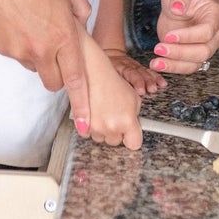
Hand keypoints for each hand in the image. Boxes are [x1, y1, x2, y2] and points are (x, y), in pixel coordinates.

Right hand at [0, 0, 93, 131]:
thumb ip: (81, 7)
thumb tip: (82, 20)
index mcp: (64, 36)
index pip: (76, 79)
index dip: (82, 103)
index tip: (84, 123)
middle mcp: (42, 49)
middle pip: (55, 83)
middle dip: (59, 76)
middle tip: (58, 54)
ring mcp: (20, 51)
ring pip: (36, 69)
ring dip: (40, 58)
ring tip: (35, 28)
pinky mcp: (3, 48)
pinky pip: (18, 56)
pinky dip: (22, 47)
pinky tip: (19, 24)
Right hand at [80, 33, 143, 148]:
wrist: (92, 74)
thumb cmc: (112, 82)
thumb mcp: (134, 97)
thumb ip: (135, 116)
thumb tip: (134, 124)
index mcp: (127, 121)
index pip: (134, 144)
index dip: (133, 138)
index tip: (131, 134)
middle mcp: (111, 127)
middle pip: (116, 142)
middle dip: (117, 132)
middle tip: (115, 117)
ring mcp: (96, 128)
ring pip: (102, 138)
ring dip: (103, 130)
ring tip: (104, 113)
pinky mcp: (83, 126)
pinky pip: (89, 134)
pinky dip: (91, 127)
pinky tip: (94, 114)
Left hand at [104, 48, 166, 95]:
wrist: (110, 54)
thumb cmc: (104, 67)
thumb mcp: (102, 72)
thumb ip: (107, 81)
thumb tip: (107, 94)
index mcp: (119, 66)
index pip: (129, 73)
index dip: (136, 82)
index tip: (141, 91)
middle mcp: (129, 65)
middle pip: (140, 73)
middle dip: (147, 82)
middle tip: (152, 90)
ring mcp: (136, 66)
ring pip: (146, 72)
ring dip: (153, 80)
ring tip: (159, 87)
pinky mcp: (140, 68)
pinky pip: (150, 72)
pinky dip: (156, 77)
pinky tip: (162, 83)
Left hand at [150, 0, 218, 74]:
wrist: (179, 6)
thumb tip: (178, 7)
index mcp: (215, 15)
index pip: (207, 31)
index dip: (189, 36)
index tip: (169, 36)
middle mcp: (215, 34)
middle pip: (204, 51)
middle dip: (180, 52)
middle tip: (159, 48)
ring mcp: (206, 47)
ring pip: (196, 63)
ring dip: (175, 65)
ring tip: (155, 62)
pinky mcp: (194, 56)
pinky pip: (187, 67)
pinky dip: (172, 68)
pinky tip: (157, 65)